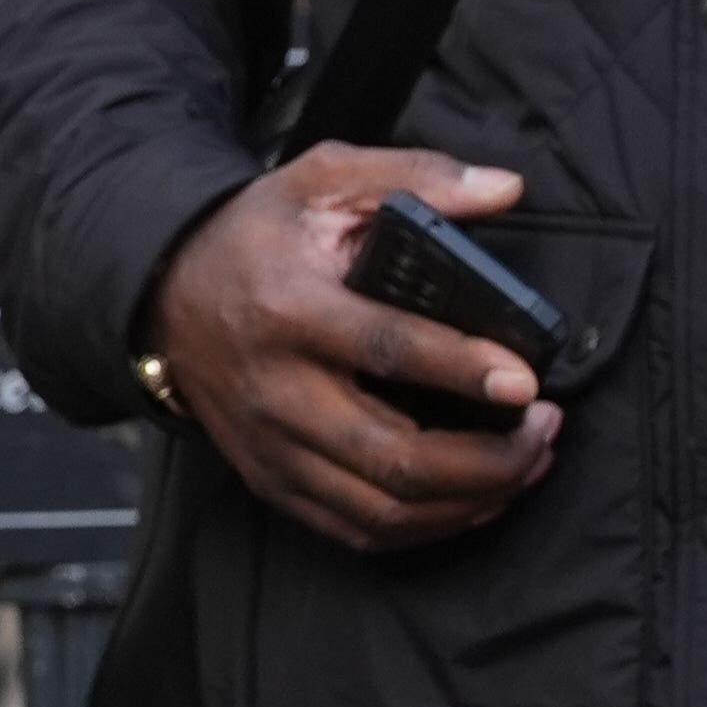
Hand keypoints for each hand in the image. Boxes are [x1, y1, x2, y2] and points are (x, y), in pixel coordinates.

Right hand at [148, 143, 557, 553]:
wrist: (162, 293)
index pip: (385, 350)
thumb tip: (506, 188)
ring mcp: (271, 444)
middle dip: (491, 459)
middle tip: (543, 428)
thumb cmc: (253, 237)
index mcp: (289, 309)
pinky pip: (359, 530)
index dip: (463, 370)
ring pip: (385, 509)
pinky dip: (429, 528)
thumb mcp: (322, 181)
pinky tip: (474, 498)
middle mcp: (275, 389)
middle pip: (395, 458)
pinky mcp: (271, 479)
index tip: (526, 382)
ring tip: (525, 463)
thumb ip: (416, 176)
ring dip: (473, 500)